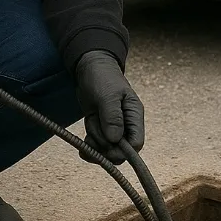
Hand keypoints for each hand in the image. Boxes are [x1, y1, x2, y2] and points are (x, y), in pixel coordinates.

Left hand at [74, 50, 144, 164]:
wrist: (89, 69)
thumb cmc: (102, 77)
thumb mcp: (107, 95)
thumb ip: (112, 116)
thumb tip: (115, 140)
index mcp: (134, 115)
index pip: (136, 143)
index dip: (123, 151)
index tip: (107, 146)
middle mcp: (126, 125)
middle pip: (121, 152)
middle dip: (105, 149)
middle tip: (92, 138)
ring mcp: (113, 128)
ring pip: (107, 150)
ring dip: (95, 145)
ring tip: (90, 126)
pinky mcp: (101, 129)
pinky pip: (97, 147)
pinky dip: (89, 147)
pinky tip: (83, 143)